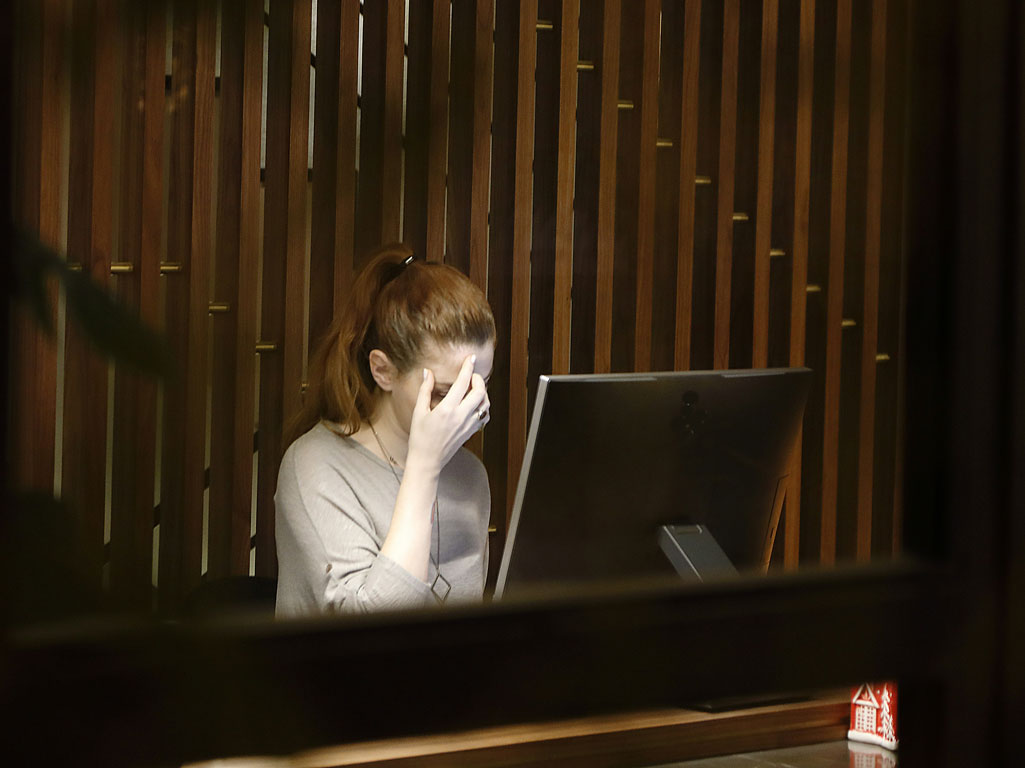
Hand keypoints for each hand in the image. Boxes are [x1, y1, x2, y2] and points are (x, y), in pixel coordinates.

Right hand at [407, 355, 489, 471]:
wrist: (427, 461)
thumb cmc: (420, 438)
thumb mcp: (419, 411)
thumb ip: (425, 390)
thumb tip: (428, 372)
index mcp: (447, 409)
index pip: (462, 383)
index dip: (468, 367)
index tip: (471, 358)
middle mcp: (461, 417)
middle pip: (480, 392)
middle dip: (478, 379)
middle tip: (471, 375)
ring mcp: (468, 425)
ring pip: (485, 404)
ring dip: (483, 393)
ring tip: (473, 388)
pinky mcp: (471, 432)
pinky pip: (484, 416)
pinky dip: (483, 406)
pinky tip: (474, 403)